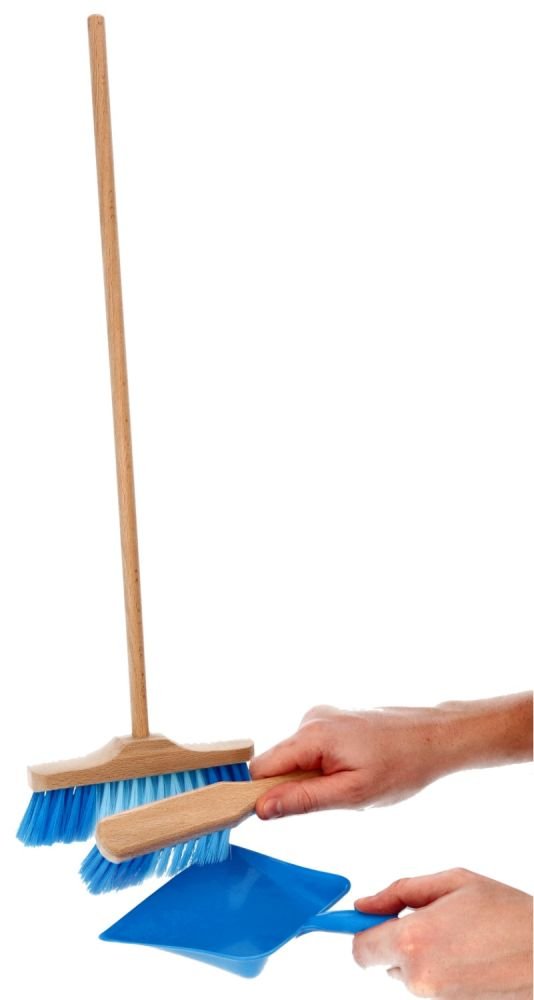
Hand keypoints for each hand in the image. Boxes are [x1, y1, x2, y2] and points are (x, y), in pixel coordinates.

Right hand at [249, 694, 531, 819]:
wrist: (436, 737)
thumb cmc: (401, 766)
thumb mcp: (352, 794)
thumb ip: (302, 801)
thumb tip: (261, 808)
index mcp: (311, 735)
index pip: (260, 768)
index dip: (259, 795)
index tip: (271, 818)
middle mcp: (310, 719)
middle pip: (277, 764)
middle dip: (294, 788)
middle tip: (333, 799)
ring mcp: (321, 716)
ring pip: (296, 759)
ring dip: (313, 779)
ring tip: (352, 782)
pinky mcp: (332, 720)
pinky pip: (311, 751)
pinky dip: (325, 767)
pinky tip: (356, 769)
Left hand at [353, 868, 532, 998]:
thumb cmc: (507, 915)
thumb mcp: (453, 883)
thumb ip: (401, 892)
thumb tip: (365, 903)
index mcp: (414, 940)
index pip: (360, 948)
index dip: (364, 931)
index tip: (369, 920)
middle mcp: (420, 976)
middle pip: (383, 961)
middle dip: (398, 940)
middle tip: (431, 920)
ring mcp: (436, 998)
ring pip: (408, 975)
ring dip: (421, 956)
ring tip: (457, 936)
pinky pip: (430, 987)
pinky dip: (439, 971)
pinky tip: (466, 955)